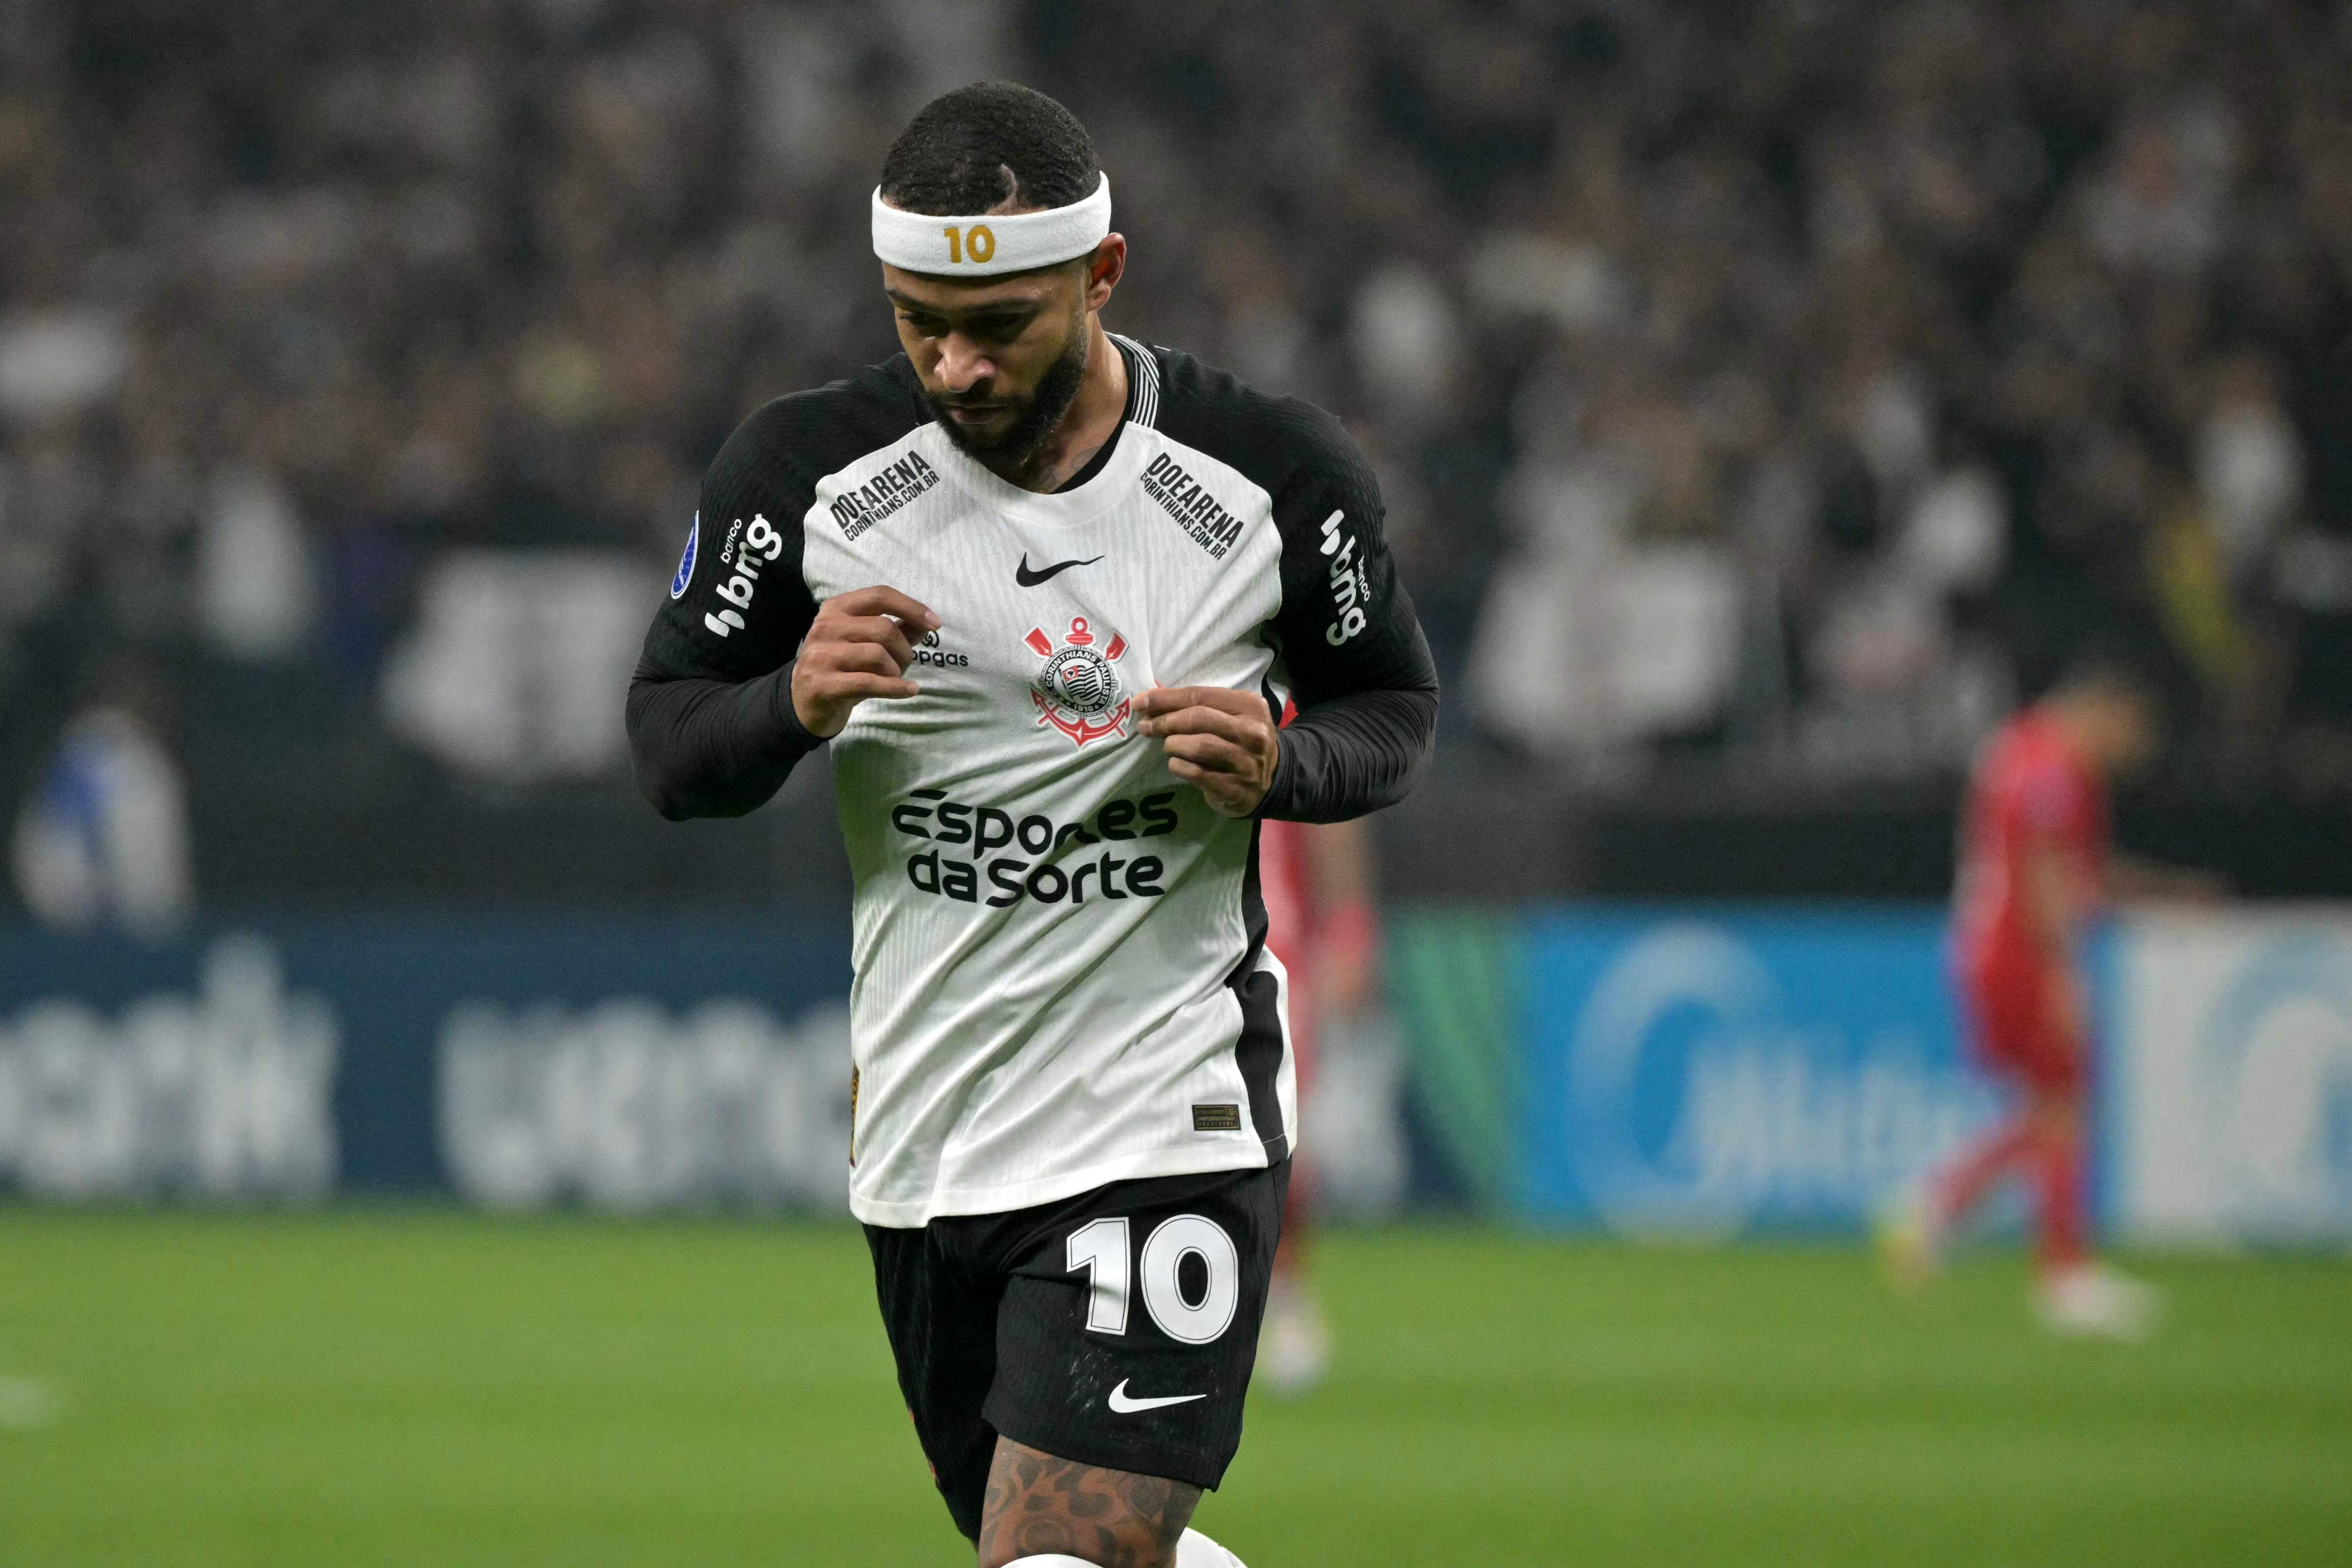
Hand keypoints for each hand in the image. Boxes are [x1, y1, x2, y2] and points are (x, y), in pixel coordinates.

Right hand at [792, 586, 938, 737]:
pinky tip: (908, 691)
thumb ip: (898, 630)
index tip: (935, 623)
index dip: (911, 607)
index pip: (880, 595)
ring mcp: (821, 655)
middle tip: (905, 664)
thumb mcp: (867, 642)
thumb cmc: (843, 666)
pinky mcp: (822, 684)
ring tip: (895, 678)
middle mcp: (826, 626)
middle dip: (904, 649)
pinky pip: (869, 683)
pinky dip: (895, 688)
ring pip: (877, 656)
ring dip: (897, 671)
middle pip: (883, 628)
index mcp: (837, 608)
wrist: (805, 701)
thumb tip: (928, 623)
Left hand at [1133, 685, 1278, 817]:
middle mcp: (1252, 732)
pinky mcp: (1235, 788)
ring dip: (1173, 745)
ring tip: (1168, 746)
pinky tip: (1176, 764)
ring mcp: (1245, 762)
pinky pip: (1197, 773)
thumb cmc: (1240, 741)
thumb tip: (1150, 703)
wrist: (1270, 782)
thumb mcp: (1230, 716)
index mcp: (1250, 706)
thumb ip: (1198, 707)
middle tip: (1146, 726)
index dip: (1165, 698)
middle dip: (1165, 721)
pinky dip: (1179, 766)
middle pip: (1198, 718)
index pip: (1200, 696)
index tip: (1140, 702)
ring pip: (1198, 746)